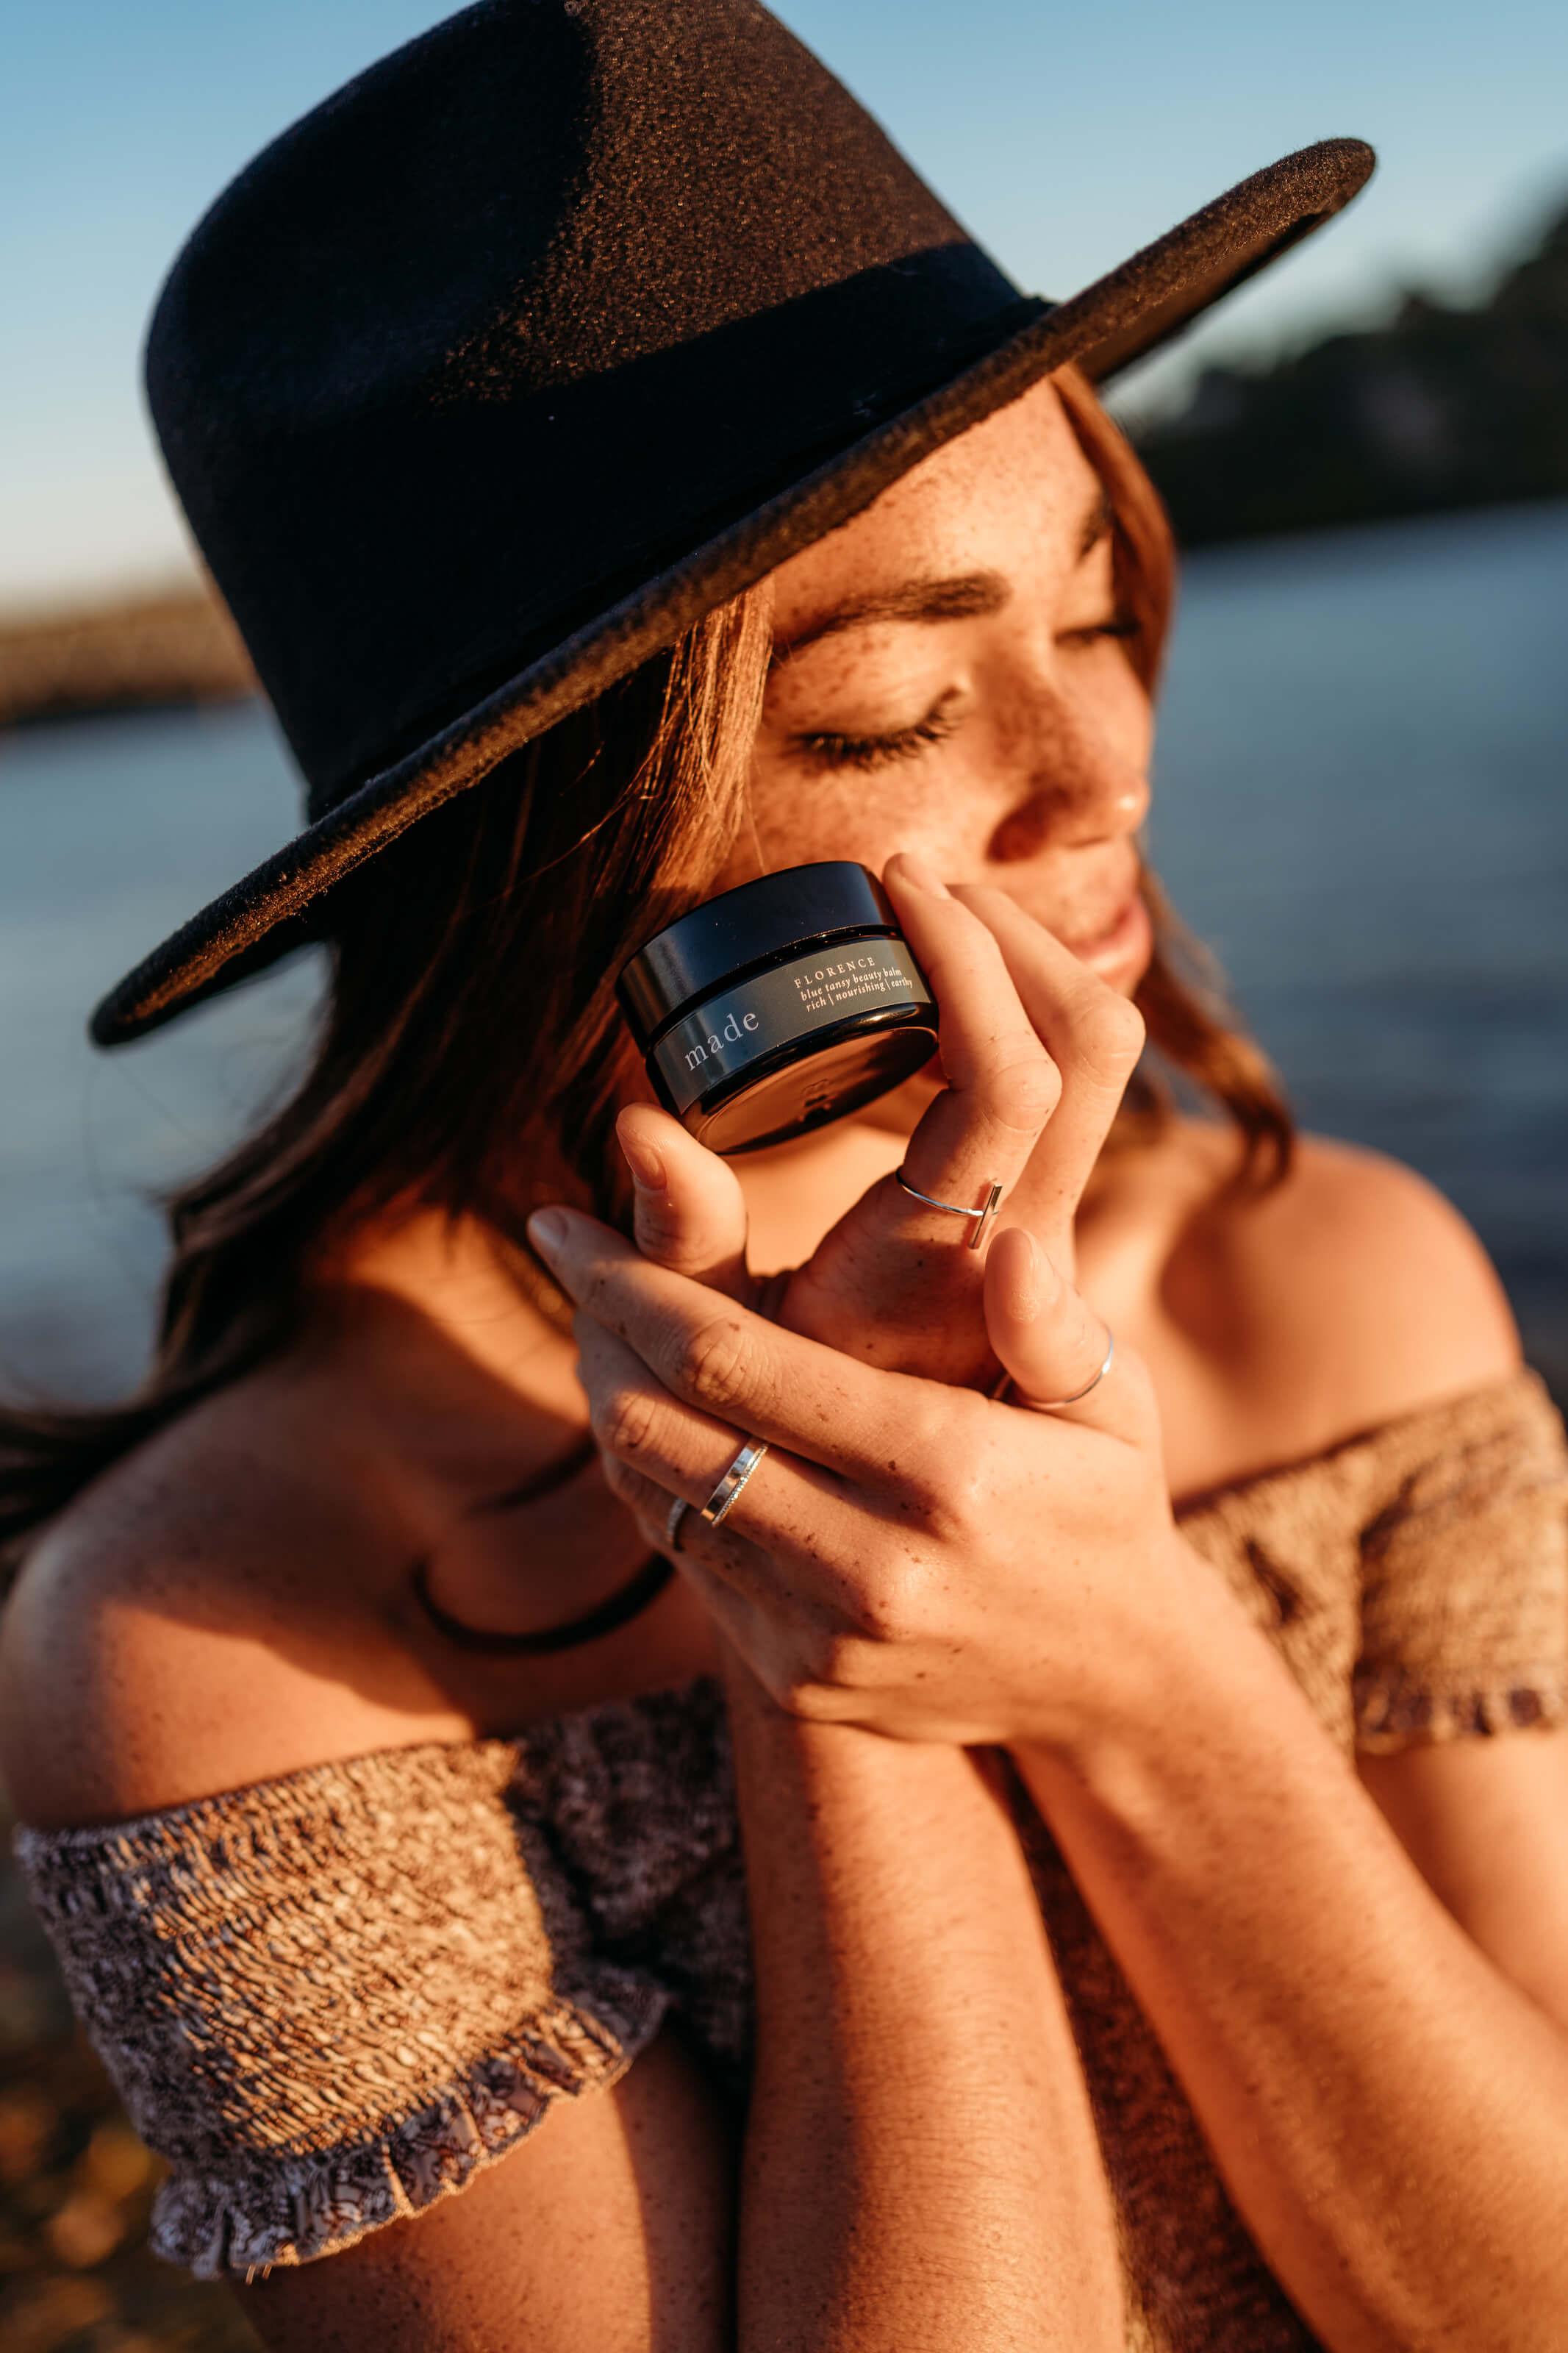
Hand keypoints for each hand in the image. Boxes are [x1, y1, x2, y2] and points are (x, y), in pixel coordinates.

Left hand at [527, 1202, 1202, 1751]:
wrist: (1111, 1681)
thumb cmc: (1101, 1501)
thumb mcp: (1112, 1401)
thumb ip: (1048, 1324)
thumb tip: (1004, 1243)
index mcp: (944, 1468)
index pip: (732, 1360)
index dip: (626, 1283)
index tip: (560, 1220)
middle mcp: (872, 1561)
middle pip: (663, 1427)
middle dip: (594, 1330)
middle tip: (567, 1254)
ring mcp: (825, 1633)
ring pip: (658, 1497)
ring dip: (609, 1402)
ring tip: (597, 1324)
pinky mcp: (798, 1678)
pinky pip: (688, 1560)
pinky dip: (654, 1481)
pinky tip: (654, 1417)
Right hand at [615, 854, 1144, 1392]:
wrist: (886, 1531)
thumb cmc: (772, 1434)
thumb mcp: (714, 1344)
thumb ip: (679, 1242)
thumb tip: (641, 1121)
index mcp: (943, 1262)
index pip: (1011, 1080)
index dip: (967, 959)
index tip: (895, 888)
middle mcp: (1024, 1244)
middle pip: (1094, 1043)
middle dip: (1017, 933)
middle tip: (919, 887)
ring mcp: (1047, 1234)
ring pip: (1102, 1060)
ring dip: (1030, 966)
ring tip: (930, 922)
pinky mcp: (1042, 1226)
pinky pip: (1073, 1090)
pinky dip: (1028, 1015)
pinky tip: (952, 997)